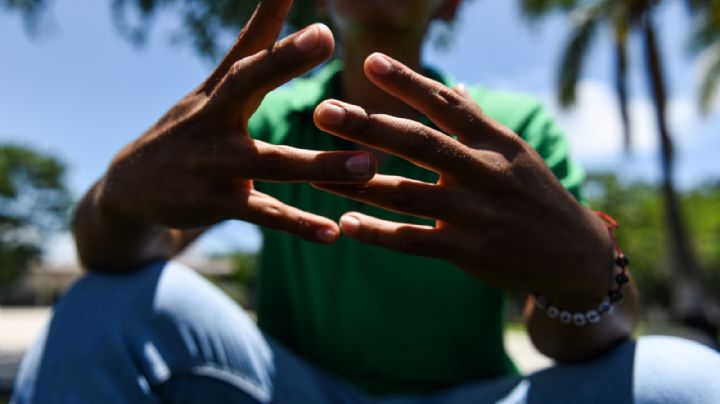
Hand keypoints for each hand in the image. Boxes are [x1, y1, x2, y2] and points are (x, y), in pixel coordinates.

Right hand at [100, 0, 376, 243]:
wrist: (132, 187)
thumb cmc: (190, 128)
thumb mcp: (214, 87)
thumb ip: (252, 44)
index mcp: (219, 91)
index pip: (247, 49)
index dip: (274, 24)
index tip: (314, 15)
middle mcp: (213, 120)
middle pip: (246, 85)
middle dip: (282, 60)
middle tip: (324, 35)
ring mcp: (215, 164)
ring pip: (271, 162)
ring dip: (319, 164)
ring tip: (368, 165)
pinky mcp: (218, 204)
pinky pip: (265, 214)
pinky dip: (298, 224)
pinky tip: (332, 233)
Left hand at [312, 53, 614, 299]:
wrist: (575, 255)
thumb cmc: (536, 196)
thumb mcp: (515, 153)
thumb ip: (478, 123)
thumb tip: (453, 87)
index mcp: (495, 142)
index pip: (446, 104)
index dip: (407, 82)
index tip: (370, 61)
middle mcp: (485, 172)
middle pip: (419, 143)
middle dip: (369, 126)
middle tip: (323, 112)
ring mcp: (476, 214)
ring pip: (408, 194)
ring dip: (358, 184)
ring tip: (315, 174)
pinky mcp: (468, 251)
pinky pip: (415, 241)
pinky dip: (379, 233)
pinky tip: (346, 224)